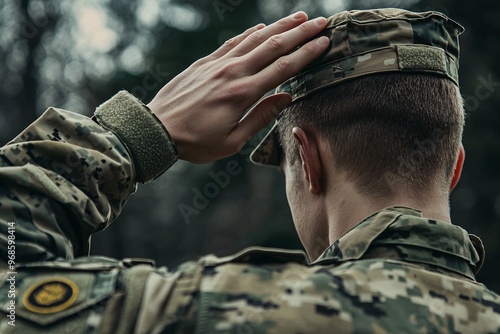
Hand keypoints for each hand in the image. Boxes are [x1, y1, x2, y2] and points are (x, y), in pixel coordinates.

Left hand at [148, 12, 328, 162]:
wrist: (157, 129)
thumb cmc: (196, 141)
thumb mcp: (232, 141)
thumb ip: (261, 117)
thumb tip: (287, 98)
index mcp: (242, 94)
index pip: (282, 68)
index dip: (306, 53)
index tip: (324, 42)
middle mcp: (232, 72)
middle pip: (273, 46)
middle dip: (300, 33)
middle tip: (320, 22)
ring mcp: (217, 64)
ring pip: (254, 39)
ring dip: (278, 27)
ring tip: (298, 17)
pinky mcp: (204, 63)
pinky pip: (232, 42)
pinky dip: (250, 33)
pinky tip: (261, 27)